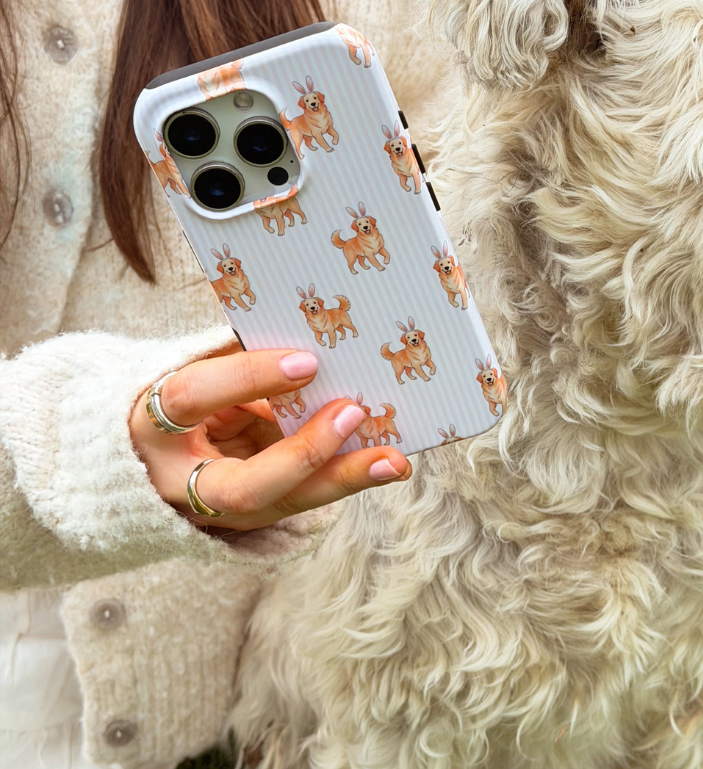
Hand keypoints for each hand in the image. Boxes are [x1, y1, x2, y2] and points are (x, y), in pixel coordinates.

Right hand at [129, 347, 411, 530]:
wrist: (146, 457)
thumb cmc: (182, 396)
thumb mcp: (195, 370)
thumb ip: (238, 361)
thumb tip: (308, 345)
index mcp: (149, 423)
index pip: (193, 397)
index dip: (247, 377)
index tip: (307, 360)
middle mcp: (177, 481)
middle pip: (245, 487)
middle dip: (304, 453)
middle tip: (354, 412)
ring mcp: (214, 511)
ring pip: (282, 505)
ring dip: (342, 480)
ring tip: (393, 460)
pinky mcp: (247, 521)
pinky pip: (301, 499)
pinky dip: (342, 477)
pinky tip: (384, 460)